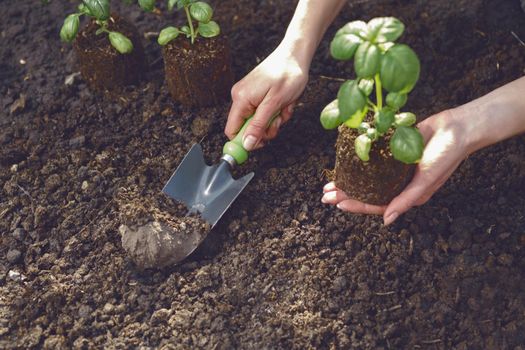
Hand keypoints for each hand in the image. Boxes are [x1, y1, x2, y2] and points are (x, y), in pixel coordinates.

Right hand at [225, 44, 308, 150]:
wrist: (296, 55)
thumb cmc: (287, 75)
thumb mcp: (274, 104)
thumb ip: (258, 126)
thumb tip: (246, 145)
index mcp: (240, 99)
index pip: (232, 130)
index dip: (245, 141)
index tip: (262, 143)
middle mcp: (240, 97)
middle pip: (247, 128)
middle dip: (266, 128)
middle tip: (279, 119)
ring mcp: (248, 95)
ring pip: (259, 122)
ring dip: (274, 120)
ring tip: (284, 106)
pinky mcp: (256, 94)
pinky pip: (264, 112)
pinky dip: (276, 111)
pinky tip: (284, 102)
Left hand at [322, 109, 470, 224]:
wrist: (456, 127)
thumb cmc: (445, 156)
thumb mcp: (425, 181)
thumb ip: (405, 200)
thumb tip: (386, 221)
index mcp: (406, 194)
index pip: (376, 204)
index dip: (356, 205)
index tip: (338, 204)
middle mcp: (398, 182)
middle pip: (367, 191)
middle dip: (346, 194)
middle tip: (325, 195)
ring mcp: (394, 166)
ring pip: (366, 176)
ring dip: (348, 178)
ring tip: (329, 181)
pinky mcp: (392, 150)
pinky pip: (371, 157)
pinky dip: (357, 160)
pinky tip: (343, 160)